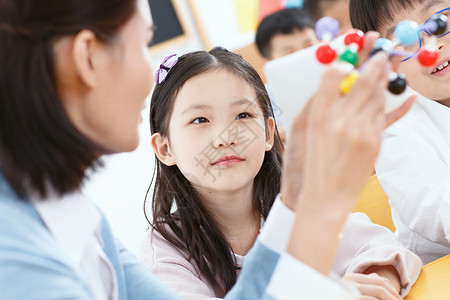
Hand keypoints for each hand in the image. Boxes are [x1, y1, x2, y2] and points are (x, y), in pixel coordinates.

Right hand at [283, 32, 413, 274]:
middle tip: (381, 48)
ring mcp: (359, 131)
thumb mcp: (301, 132)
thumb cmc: (307, 165)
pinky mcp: (374, 143)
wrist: (323, 198)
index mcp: (316, 116)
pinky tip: (407, 95)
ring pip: (377, 97)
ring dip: (383, 80)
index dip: (345, 61)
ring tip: (387, 67)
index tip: (352, 54)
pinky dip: (395, 104)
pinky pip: (386, 116)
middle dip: (374, 61)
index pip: (333, 76)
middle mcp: (339, 120)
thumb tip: (330, 84)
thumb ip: (314, 106)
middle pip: (361, 80)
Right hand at [344, 273, 401, 299]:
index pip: (377, 281)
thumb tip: (384, 280)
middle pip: (379, 288)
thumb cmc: (343, 296)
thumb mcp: (352, 289)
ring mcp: (349, 291)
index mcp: (351, 278)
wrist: (325, 298)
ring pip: (378, 294)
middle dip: (393, 297)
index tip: (400, 299)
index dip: (391, 290)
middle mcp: (349, 282)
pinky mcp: (352, 297)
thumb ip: (366, 283)